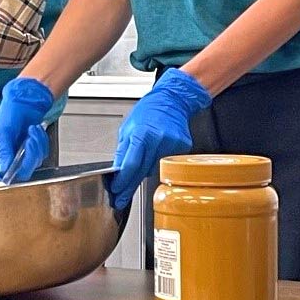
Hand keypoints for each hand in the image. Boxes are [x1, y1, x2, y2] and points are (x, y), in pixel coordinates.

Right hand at [0, 77, 53, 180]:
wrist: (25, 102)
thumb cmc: (8, 114)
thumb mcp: (2, 133)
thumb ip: (3, 153)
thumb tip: (3, 172)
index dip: (3, 179)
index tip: (10, 176)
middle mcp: (8, 157)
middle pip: (21, 173)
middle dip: (28, 158)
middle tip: (29, 142)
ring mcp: (22, 155)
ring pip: (34, 163)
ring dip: (36, 145)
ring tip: (31, 130)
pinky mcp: (34, 150)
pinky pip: (42, 154)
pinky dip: (41, 141)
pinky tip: (35, 131)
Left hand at [110, 68, 211, 209]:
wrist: (172, 101)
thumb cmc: (149, 110)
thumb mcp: (127, 127)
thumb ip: (122, 150)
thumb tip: (117, 171)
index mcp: (142, 134)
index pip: (130, 165)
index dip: (123, 182)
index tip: (116, 191)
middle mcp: (159, 141)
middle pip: (141, 173)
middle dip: (129, 187)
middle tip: (121, 198)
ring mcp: (172, 146)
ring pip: (153, 170)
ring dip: (144, 171)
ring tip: (143, 156)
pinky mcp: (182, 149)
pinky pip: (165, 164)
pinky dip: (157, 162)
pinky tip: (156, 150)